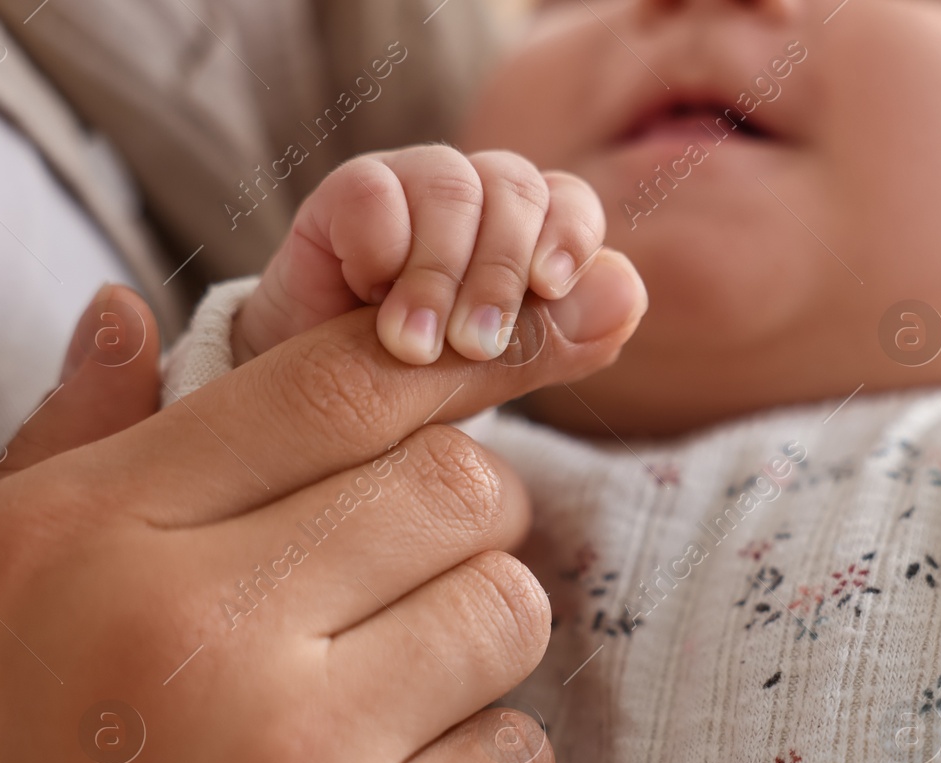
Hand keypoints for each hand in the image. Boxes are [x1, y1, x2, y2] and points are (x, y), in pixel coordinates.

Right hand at [0, 280, 632, 762]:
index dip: (465, 357)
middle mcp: (198, 618)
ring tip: (395, 691)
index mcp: (91, 528)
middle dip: (465, 518)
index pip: (340, 383)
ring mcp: (290, 750)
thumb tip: (134, 313)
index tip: (540, 341)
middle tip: (416, 570)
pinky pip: (517, 758)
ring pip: (507, 610)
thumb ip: (69, 441)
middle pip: (459, 486)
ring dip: (476, 643)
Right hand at [235, 145, 618, 365]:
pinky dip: (380, 247)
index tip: (550, 288)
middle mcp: (477, 204)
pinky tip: (367, 299)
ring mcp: (412, 192)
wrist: (312, 399)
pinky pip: (375, 190)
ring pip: (453, 184)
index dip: (570, 235)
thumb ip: (555, 342)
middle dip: (502, 270)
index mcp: (528, 237)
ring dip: (439, 271)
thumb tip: (628, 291)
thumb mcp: (491, 379)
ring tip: (414, 347)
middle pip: (518, 187)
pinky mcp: (346, 198)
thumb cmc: (417, 390)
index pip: (571, 205)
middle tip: (475, 345)